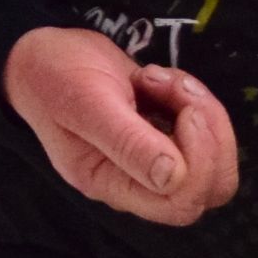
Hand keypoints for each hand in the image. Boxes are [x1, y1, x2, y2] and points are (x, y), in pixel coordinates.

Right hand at [2, 25, 237, 225]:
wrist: (43, 55)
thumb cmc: (54, 78)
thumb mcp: (87, 104)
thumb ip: (127, 141)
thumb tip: (172, 176)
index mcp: (112, 183)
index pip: (181, 202)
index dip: (200, 162)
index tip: (184, 112)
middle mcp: (136, 181)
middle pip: (208, 186)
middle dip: (210, 133)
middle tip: (176, 89)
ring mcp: (153, 159)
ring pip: (213, 158)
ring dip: (203, 111)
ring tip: (160, 79)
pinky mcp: (164, 135)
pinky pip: (204, 132)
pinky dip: (194, 99)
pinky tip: (158, 80)